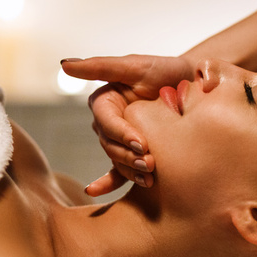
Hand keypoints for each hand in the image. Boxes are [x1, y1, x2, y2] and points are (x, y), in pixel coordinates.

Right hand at [61, 55, 193, 195]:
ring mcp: (120, 140)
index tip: (141, 143)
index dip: (121, 134)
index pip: (107, 121)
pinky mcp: (132, 153)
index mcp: (105, 102)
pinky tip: (94, 191)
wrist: (192, 86)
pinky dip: (107, 183)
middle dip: (128, 156)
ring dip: (130, 170)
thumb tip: (64, 65)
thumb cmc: (165, 70)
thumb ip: (100, 66)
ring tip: (149, 178)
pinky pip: (116, 172)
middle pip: (110, 144)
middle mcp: (108, 122)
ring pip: (116, 160)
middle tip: (150, 163)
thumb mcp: (135, 65)